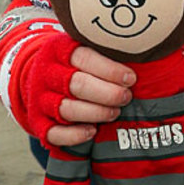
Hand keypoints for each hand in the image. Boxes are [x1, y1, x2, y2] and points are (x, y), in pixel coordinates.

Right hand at [25, 33, 136, 147]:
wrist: (38, 76)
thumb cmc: (75, 64)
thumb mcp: (87, 49)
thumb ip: (107, 53)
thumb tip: (145, 58)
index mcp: (60, 51)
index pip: (85, 58)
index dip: (110, 70)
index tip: (131, 79)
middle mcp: (47, 74)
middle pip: (78, 85)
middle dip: (107, 94)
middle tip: (126, 97)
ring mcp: (40, 99)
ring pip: (67, 109)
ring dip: (95, 113)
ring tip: (114, 112)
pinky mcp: (38, 121)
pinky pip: (54, 133)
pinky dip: (74, 135)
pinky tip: (92, 131)